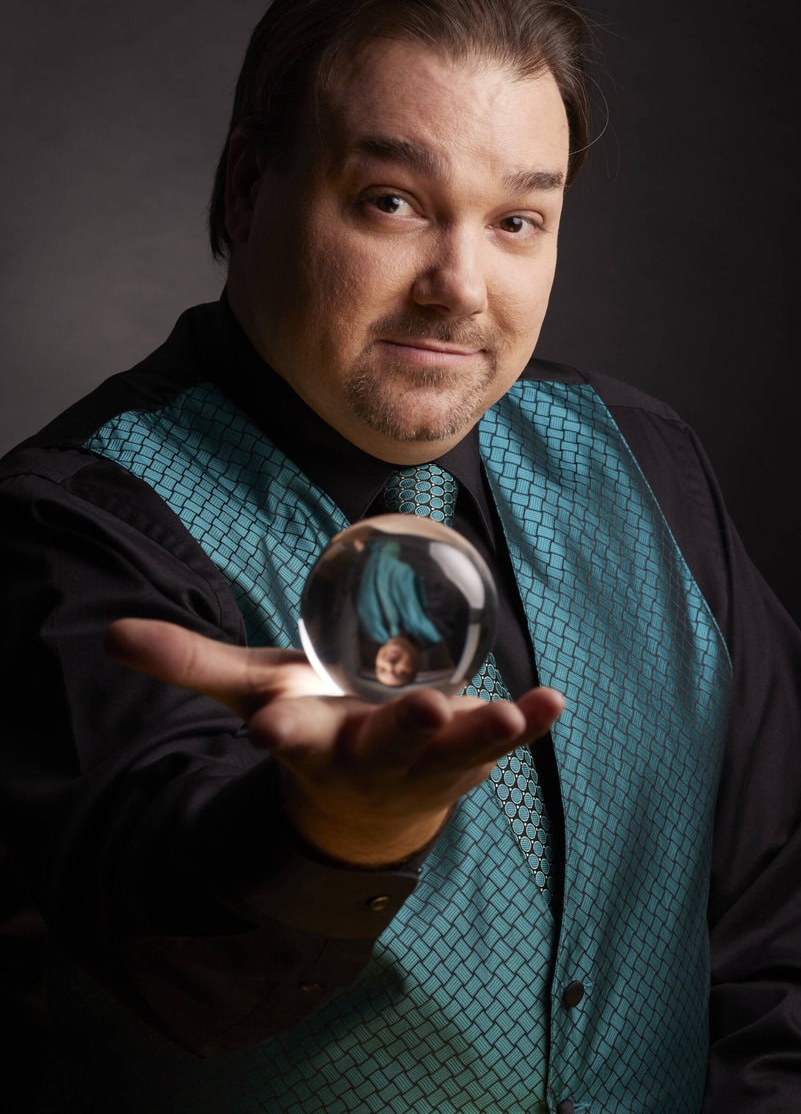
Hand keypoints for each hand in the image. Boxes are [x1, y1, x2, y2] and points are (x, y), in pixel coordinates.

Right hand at [105, 619, 563, 865]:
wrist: (364, 802)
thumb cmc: (310, 728)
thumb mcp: (252, 691)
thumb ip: (189, 662)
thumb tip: (110, 637)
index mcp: (311, 740)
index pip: (289, 738)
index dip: (279, 731)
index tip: (265, 731)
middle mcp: (366, 756)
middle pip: (381, 747)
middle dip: (399, 733)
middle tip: (424, 715)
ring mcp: (422, 763)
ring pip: (452, 754)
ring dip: (480, 735)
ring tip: (506, 715)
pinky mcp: (464, 758)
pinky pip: (500, 744)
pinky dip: (526, 726)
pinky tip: (551, 703)